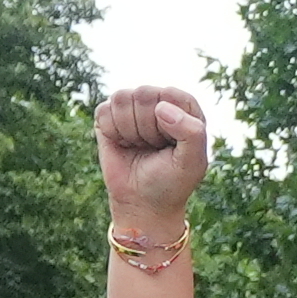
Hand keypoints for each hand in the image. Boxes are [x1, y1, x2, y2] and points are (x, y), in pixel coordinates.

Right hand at [99, 84, 211, 225]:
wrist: (143, 204)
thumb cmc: (172, 181)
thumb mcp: (193, 161)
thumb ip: (192, 131)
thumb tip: (161, 107)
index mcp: (183, 106)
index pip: (171, 94)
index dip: (168, 121)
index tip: (171, 144)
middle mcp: (158, 101)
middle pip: (143, 93)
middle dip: (147, 126)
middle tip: (154, 147)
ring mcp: (132, 107)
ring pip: (121, 98)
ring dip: (129, 129)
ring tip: (139, 145)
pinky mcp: (108, 116)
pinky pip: (103, 110)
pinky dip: (111, 131)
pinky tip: (123, 144)